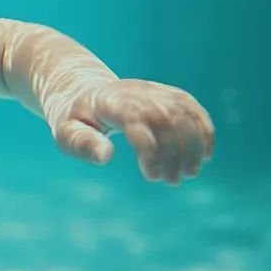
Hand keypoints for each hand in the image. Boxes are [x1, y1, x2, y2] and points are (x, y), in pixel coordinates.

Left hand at [52, 79, 214, 184]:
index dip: (150, 149)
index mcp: (109, 101)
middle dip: (174, 152)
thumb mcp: (65, 132)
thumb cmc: (75, 119)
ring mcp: (153, 90)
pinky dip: (203, 131)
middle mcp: (135, 91)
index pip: (136, 119)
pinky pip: (193, 108)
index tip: (152, 176)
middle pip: (165, 117)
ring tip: (188, 174)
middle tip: (171, 181)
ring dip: (192, 146)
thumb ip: (83, 143)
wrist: (84, 93)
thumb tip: (107, 156)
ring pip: (183, 113)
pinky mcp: (167, 94)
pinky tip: (204, 156)